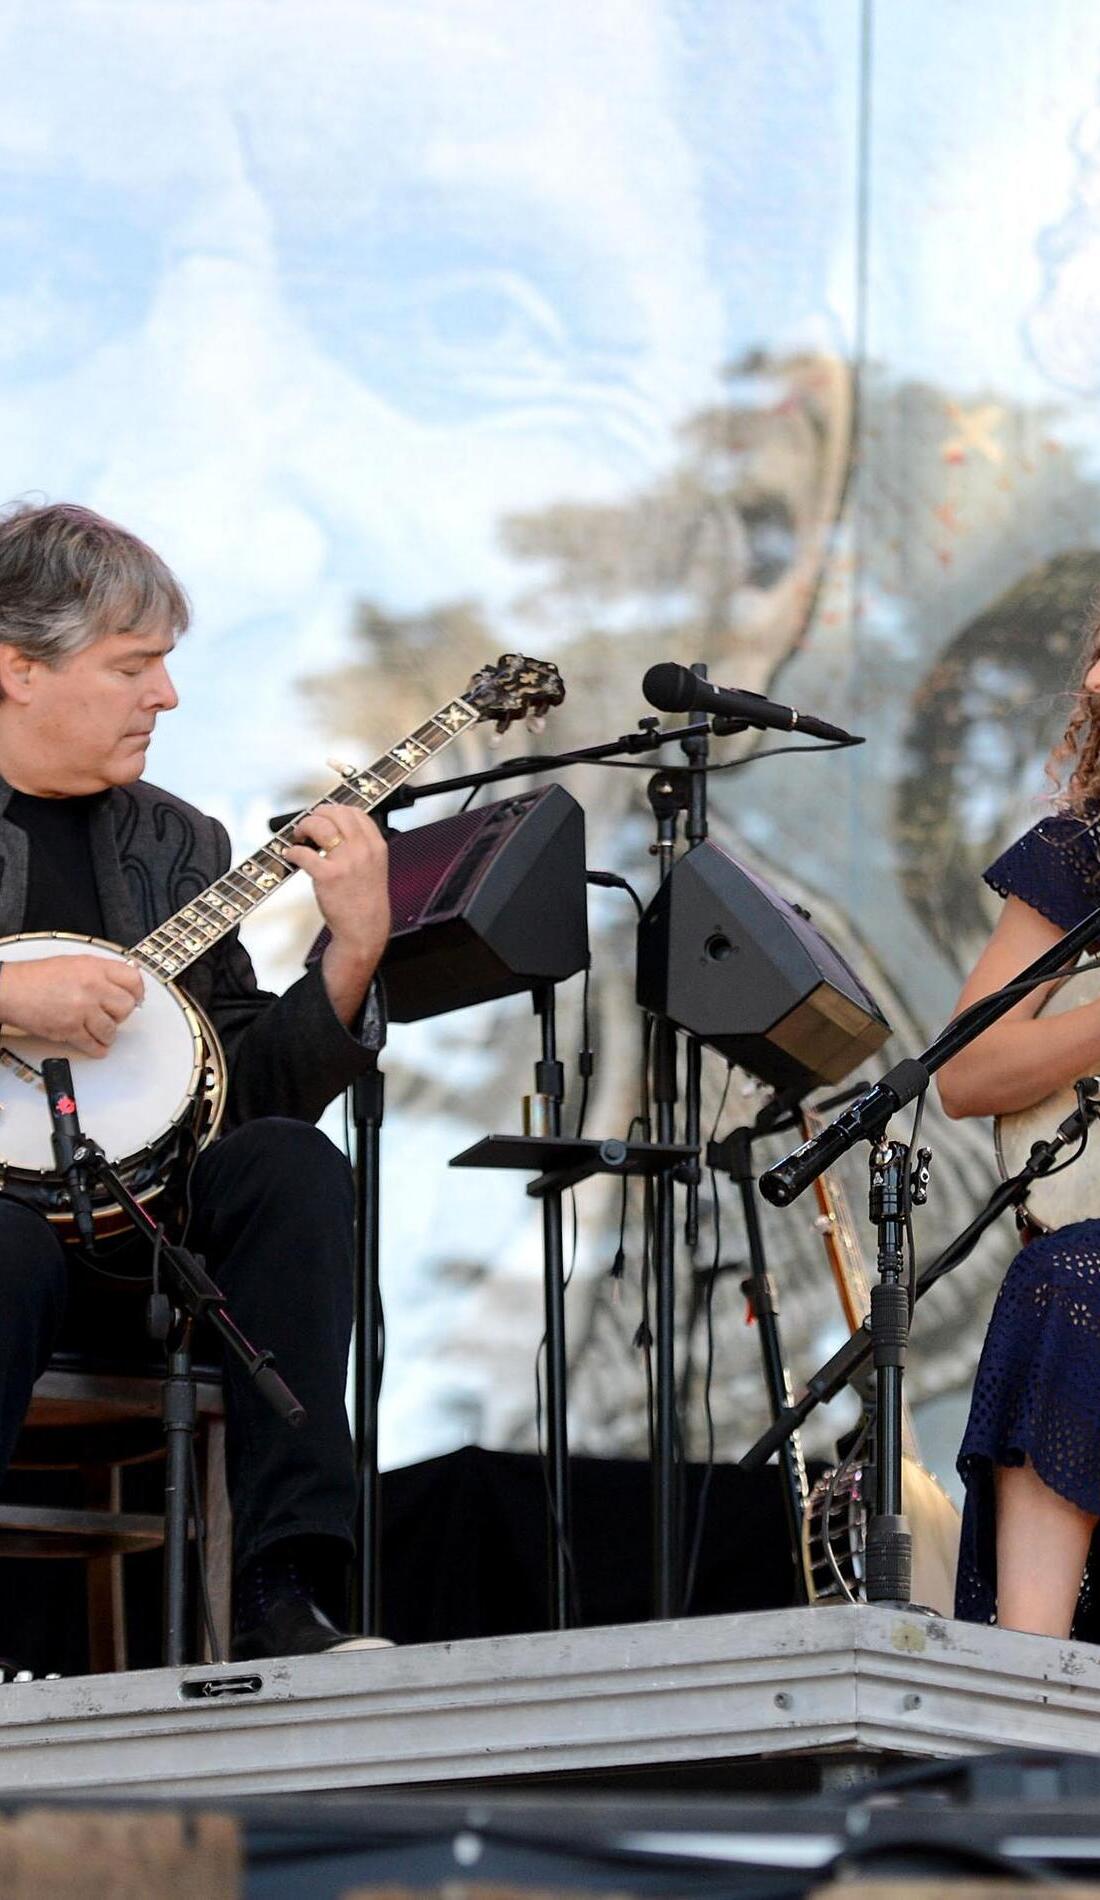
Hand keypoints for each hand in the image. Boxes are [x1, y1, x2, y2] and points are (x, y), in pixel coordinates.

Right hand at [0, 955, 143, 1058]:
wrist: (11, 990)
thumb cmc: (38, 977)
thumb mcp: (75, 963)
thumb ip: (100, 972)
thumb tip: (124, 981)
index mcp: (94, 968)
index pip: (133, 981)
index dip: (137, 992)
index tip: (135, 998)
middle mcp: (92, 988)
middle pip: (126, 1007)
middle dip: (121, 1014)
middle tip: (114, 1015)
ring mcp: (82, 1010)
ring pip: (112, 1029)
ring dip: (108, 1033)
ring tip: (102, 1031)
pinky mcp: (70, 1030)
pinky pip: (93, 1045)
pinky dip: (97, 1049)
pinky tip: (97, 1046)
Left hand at [283, 804, 390, 1023]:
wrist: (365, 929)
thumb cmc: (365, 901)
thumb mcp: (374, 867)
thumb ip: (361, 846)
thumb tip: (335, 829)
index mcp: (376, 845)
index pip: (355, 812)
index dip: (334, 810)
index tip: (324, 816)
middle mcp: (363, 849)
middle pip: (335, 813)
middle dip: (316, 815)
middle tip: (307, 826)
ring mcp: (346, 862)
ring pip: (319, 826)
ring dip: (303, 827)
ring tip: (299, 838)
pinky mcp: (328, 876)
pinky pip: (304, 853)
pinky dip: (292, 851)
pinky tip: (292, 856)